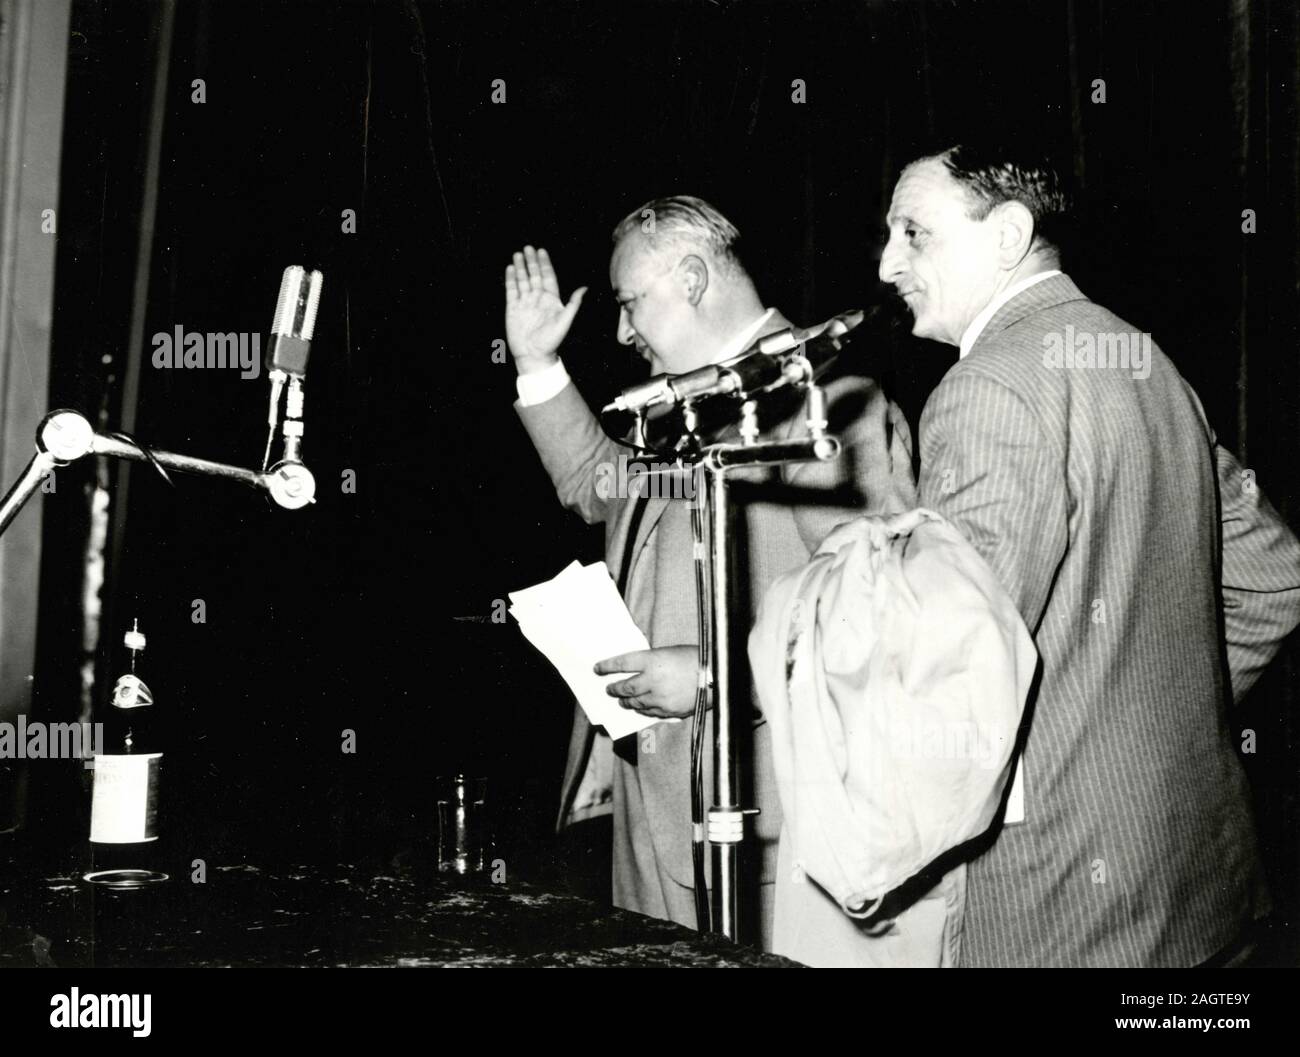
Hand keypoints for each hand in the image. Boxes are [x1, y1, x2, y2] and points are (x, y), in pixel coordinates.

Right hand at [504, 245, 586, 372]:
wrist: (533, 355)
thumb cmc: (551, 341)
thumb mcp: (565, 321)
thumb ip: (573, 304)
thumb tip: (585, 288)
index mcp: (551, 300)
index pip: (548, 277)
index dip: (545, 264)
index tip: (541, 251)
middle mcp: (538, 299)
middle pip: (534, 275)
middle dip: (531, 261)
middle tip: (528, 247)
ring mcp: (525, 302)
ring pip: (522, 280)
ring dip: (521, 267)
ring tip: (518, 254)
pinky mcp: (513, 308)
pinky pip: (511, 290)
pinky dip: (511, 279)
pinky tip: (511, 268)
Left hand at [594, 645, 700, 719]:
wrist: (717, 677)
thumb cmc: (695, 659)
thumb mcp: (670, 652)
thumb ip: (651, 661)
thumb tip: (636, 669)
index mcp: (652, 660)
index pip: (621, 663)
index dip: (606, 666)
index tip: (597, 669)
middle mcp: (652, 680)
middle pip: (625, 687)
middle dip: (614, 688)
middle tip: (608, 689)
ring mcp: (660, 698)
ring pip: (635, 703)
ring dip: (626, 702)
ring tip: (621, 701)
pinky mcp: (668, 711)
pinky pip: (649, 712)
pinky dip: (642, 710)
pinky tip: (639, 708)